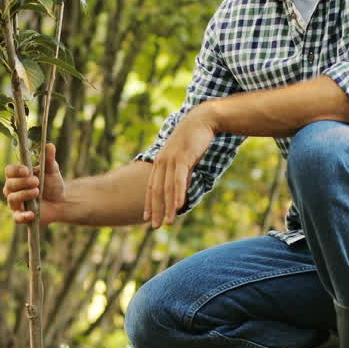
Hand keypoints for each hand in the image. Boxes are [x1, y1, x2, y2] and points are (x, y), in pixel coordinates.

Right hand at [3, 143, 65, 224]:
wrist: (61, 202)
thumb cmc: (53, 184)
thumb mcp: (52, 170)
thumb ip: (49, 159)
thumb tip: (49, 145)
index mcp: (18, 176)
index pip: (9, 171)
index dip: (16, 171)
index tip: (27, 170)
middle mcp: (13, 189)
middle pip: (9, 185)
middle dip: (22, 183)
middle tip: (36, 181)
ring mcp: (16, 203)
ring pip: (12, 199)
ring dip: (24, 195)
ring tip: (37, 192)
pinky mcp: (21, 216)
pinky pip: (16, 218)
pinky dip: (22, 216)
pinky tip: (32, 214)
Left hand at [145, 106, 215, 228]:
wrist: (202, 120)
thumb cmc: (194, 140)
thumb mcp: (184, 158)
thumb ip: (181, 174)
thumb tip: (181, 189)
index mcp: (160, 162)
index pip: (151, 187)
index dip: (149, 203)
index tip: (146, 218)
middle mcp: (162, 162)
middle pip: (157, 190)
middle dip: (155, 210)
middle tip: (155, 227)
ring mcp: (171, 159)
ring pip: (167, 188)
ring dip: (167, 206)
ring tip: (167, 222)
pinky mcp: (183, 157)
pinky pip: (179, 179)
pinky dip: (178, 193)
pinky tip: (179, 206)